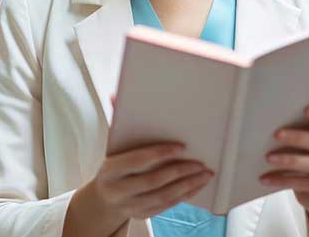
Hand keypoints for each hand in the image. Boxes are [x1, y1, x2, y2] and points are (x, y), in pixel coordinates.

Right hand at [92, 95, 214, 219]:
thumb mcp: (111, 146)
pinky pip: (167, 206)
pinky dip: (185, 196)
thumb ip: (117, 122)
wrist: (102, 200)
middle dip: (180, 171)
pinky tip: (197, 186)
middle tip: (201, 162)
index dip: (160, 153)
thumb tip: (115, 94)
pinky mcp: (142, 214)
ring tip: (206, 174)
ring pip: (163, 197)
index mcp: (110, 170)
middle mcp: (118, 190)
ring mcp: (130, 206)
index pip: (138, 160)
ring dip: (188, 185)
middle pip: (153, 181)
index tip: (181, 147)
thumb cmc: (113, 164)